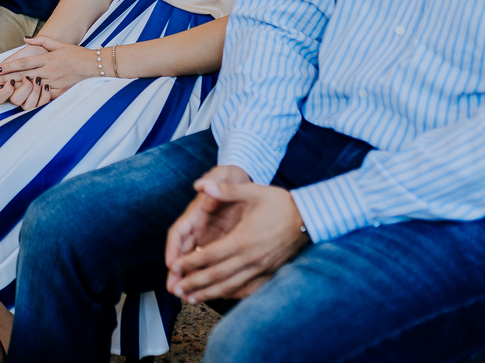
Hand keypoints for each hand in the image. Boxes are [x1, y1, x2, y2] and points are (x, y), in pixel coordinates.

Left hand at [0, 36, 96, 110]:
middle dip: (4, 80)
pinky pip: (44, 96)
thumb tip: (26, 39)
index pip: (22, 64)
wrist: (94, 65)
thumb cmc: (75, 54)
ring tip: (0, 91)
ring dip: (14, 89)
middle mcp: (48, 71)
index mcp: (46, 59)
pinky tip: (20, 100)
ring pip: (30, 87)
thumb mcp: (59, 44)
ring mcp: (53, 82)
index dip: (7, 68)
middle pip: (22, 76)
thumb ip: (42, 40)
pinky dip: (32, 97)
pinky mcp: (59, 92)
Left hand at [165, 169, 308, 304]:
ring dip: (209, 294)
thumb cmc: (280, 203)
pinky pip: (248, 289)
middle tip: (176, 290)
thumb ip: (225, 190)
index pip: (210, 255)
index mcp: (243, 239)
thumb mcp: (253, 191)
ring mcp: (261, 268)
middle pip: (217, 275)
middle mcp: (251, 258)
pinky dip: (231, 295)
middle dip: (194, 283)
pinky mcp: (269, 273)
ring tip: (191, 300)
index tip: (174, 268)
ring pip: (231, 286)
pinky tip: (220, 297)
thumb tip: (201, 184)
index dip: (191, 263)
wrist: (310, 219)